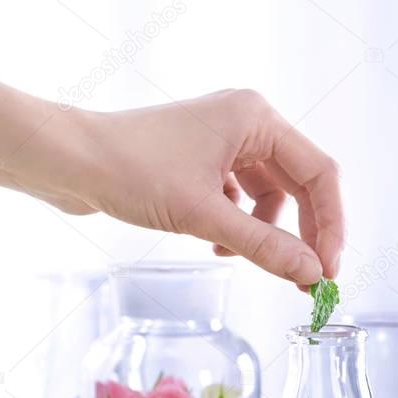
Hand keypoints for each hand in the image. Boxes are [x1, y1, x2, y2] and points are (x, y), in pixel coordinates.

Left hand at [41, 90, 344, 284]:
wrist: (67, 161)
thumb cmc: (130, 172)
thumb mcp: (204, 215)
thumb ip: (264, 246)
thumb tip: (311, 273)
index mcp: (256, 118)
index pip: (319, 174)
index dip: (330, 226)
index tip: (326, 271)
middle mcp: (247, 123)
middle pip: (300, 186)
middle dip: (301, 234)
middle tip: (304, 279)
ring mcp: (225, 141)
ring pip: (271, 197)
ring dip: (262, 232)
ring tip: (232, 253)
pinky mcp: (205, 160)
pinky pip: (242, 198)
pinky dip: (237, 225)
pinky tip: (214, 243)